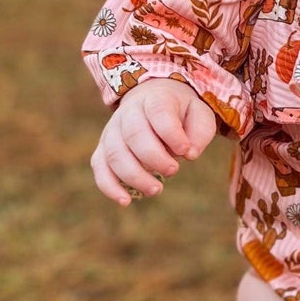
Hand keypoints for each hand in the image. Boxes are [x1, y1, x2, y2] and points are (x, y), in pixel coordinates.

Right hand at [90, 77, 218, 206]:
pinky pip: (99, 167)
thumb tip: (190, 154)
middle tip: (173, 171)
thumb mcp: (199, 113)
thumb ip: (200, 131)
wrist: (150, 101)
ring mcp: (112, 131)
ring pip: (115, 154)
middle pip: (134, 135)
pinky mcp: (103, 148)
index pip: (159, 113)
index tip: (186, 151)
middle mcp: (128, 113)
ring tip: (156, 190)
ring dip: (135, 176)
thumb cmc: (179, 112)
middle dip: (154, 158)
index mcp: (154, 99)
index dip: (172, 134)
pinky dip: (109, 186)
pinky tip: (126, 201)